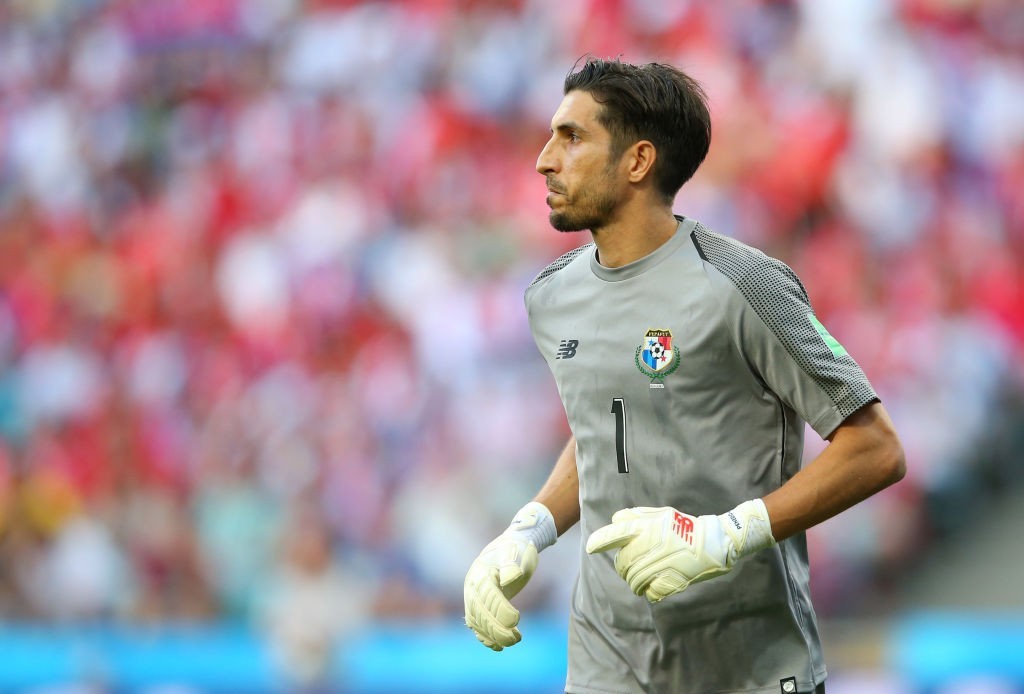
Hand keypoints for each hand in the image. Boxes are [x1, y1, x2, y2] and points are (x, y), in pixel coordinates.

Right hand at [463, 502, 555, 650]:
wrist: (513, 545)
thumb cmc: (517, 549)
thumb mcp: (516, 553)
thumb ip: (511, 564)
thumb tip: (510, 577)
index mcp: (481, 573)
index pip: (488, 595)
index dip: (500, 610)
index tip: (516, 620)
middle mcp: (473, 586)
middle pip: (480, 612)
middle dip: (496, 628)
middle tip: (515, 638)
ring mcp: (474, 596)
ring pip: (478, 621)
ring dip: (493, 635)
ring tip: (514, 641)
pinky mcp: (480, 605)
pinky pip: (478, 624)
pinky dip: (486, 637)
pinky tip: (499, 646)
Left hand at [586, 500, 773, 602]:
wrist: (715, 542)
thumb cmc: (685, 527)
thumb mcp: (661, 514)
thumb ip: (636, 516)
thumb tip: (615, 520)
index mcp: (646, 527)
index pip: (616, 532)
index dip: (600, 541)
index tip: (589, 548)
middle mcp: (649, 545)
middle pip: (621, 563)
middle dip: (623, 567)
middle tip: (633, 567)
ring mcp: (659, 564)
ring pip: (633, 580)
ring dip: (635, 581)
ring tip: (644, 578)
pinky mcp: (670, 580)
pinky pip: (648, 592)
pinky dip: (649, 591)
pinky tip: (657, 584)